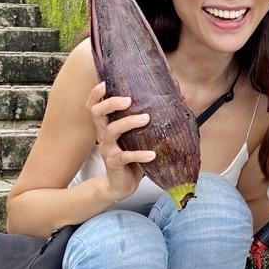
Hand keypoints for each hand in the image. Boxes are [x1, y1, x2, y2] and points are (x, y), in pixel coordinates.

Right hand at [87, 82, 154, 199]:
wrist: (121, 184)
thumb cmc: (131, 156)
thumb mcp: (134, 137)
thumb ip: (143, 121)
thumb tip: (173, 101)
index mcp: (106, 126)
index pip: (94, 106)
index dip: (96, 94)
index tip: (105, 83)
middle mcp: (103, 135)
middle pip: (98, 113)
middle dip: (111, 103)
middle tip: (128, 100)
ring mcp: (108, 149)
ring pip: (112, 131)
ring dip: (128, 122)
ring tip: (146, 118)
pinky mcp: (114, 163)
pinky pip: (125, 156)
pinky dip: (139, 154)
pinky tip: (153, 154)